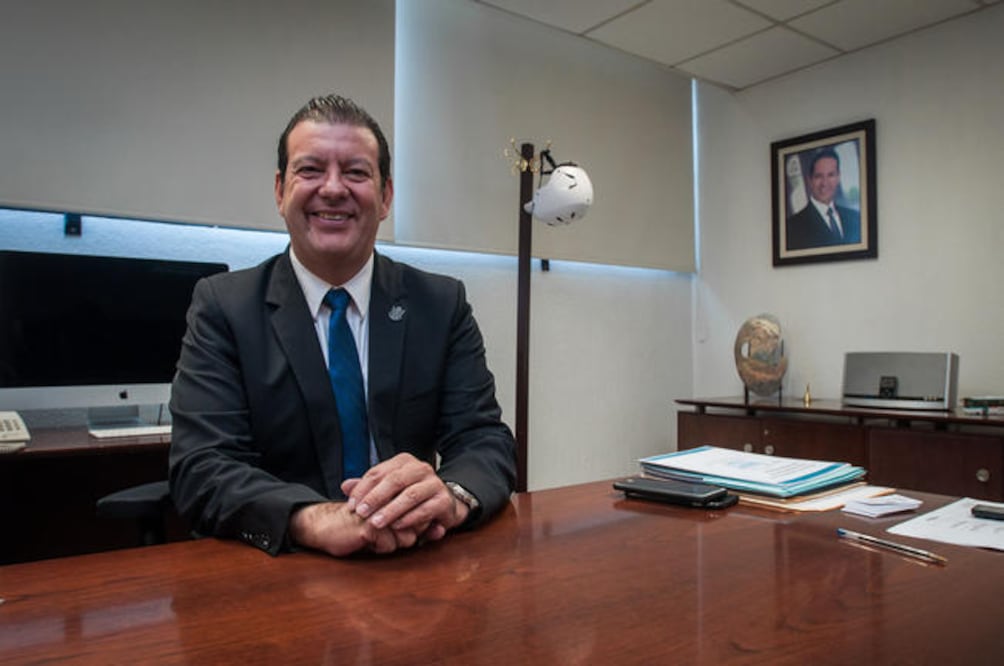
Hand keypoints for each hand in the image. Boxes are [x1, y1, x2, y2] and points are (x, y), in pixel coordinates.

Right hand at [288, 501, 421, 556]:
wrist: (327, 524)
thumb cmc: (362, 526)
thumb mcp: (391, 525)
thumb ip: (417, 525)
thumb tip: (442, 530)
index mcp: (397, 495)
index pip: (422, 517)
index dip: (412, 528)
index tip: (394, 528)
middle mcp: (392, 499)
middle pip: (416, 531)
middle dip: (401, 538)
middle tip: (380, 532)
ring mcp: (382, 511)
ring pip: (405, 539)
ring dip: (389, 543)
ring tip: (372, 535)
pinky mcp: (370, 525)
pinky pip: (389, 546)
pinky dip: (378, 548)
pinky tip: (364, 539)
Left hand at [342, 453, 468, 542]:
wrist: (444, 504)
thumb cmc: (411, 496)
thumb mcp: (388, 491)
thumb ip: (368, 488)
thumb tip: (344, 486)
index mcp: (404, 462)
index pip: (378, 472)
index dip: (362, 489)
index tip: (351, 505)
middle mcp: (420, 468)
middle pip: (394, 480)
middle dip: (375, 498)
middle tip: (361, 513)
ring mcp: (434, 483)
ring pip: (410, 495)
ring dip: (391, 510)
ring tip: (376, 523)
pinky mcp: (444, 500)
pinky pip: (425, 509)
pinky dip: (409, 519)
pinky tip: (396, 527)